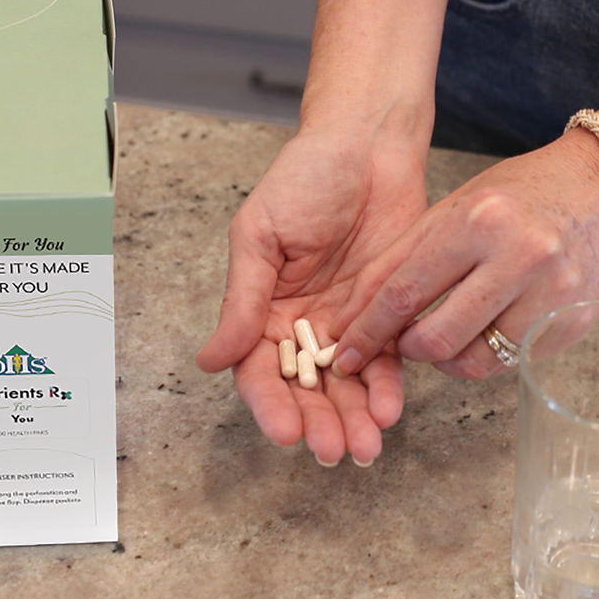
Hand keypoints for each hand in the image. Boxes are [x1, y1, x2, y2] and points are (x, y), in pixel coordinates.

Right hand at [196, 124, 427, 464]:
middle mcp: (300, 325)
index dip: (269, 404)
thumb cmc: (304, 179)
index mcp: (260, 309)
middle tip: (334, 452)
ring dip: (353, 419)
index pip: (258, 370)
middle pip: (304, 389)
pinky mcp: (386, 315)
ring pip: (345, 385)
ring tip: (367, 448)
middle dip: (318, 423)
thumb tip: (209, 360)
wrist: (367, 146)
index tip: (284, 432)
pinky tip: (389, 409)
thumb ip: (241, 301)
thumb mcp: (260, 236)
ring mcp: (344, 323)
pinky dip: (386, 388)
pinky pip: (385, 361)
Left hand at [327, 129, 598, 379]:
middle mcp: (518, 257)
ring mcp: (551, 294)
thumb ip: (399, 259)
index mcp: (476, 222)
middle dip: (406, 351)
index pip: (405, 292)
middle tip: (402, 342)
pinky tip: (480, 332)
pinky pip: (508, 362)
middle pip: (437, 338)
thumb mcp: (450, 210)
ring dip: (445, 360)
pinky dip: (482, 356)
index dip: (367, 331)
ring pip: (473, 362)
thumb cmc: (515, 198)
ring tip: (443, 336)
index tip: (344, 354)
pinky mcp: (570, 323)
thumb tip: (352, 316)